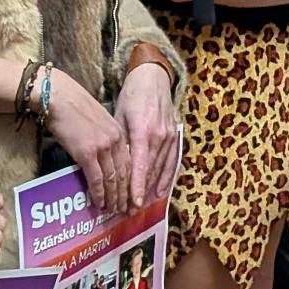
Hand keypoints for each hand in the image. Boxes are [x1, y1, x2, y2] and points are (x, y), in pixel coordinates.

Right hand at [47, 67, 132, 213]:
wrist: (58, 97)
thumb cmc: (73, 109)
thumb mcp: (98, 123)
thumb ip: (104, 140)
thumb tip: (102, 160)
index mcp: (120, 133)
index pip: (131, 163)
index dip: (132, 182)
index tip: (132, 195)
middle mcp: (115, 141)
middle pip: (125, 174)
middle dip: (126, 194)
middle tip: (126, 210)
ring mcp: (102, 147)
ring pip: (113, 179)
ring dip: (114, 198)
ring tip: (114, 211)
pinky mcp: (86, 153)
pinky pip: (96, 179)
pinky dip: (99, 194)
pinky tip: (100, 203)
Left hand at [114, 61, 179, 210]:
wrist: (153, 77)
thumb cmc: (132, 96)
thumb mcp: (119, 116)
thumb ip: (120, 142)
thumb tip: (113, 167)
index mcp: (143, 131)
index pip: (139, 166)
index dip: (136, 186)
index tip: (132, 203)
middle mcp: (159, 136)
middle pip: (150, 171)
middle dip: (140, 192)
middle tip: (129, 211)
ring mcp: (170, 136)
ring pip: (160, 168)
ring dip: (151, 188)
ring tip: (141, 205)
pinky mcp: (175, 135)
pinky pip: (172, 161)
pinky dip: (166, 177)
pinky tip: (161, 191)